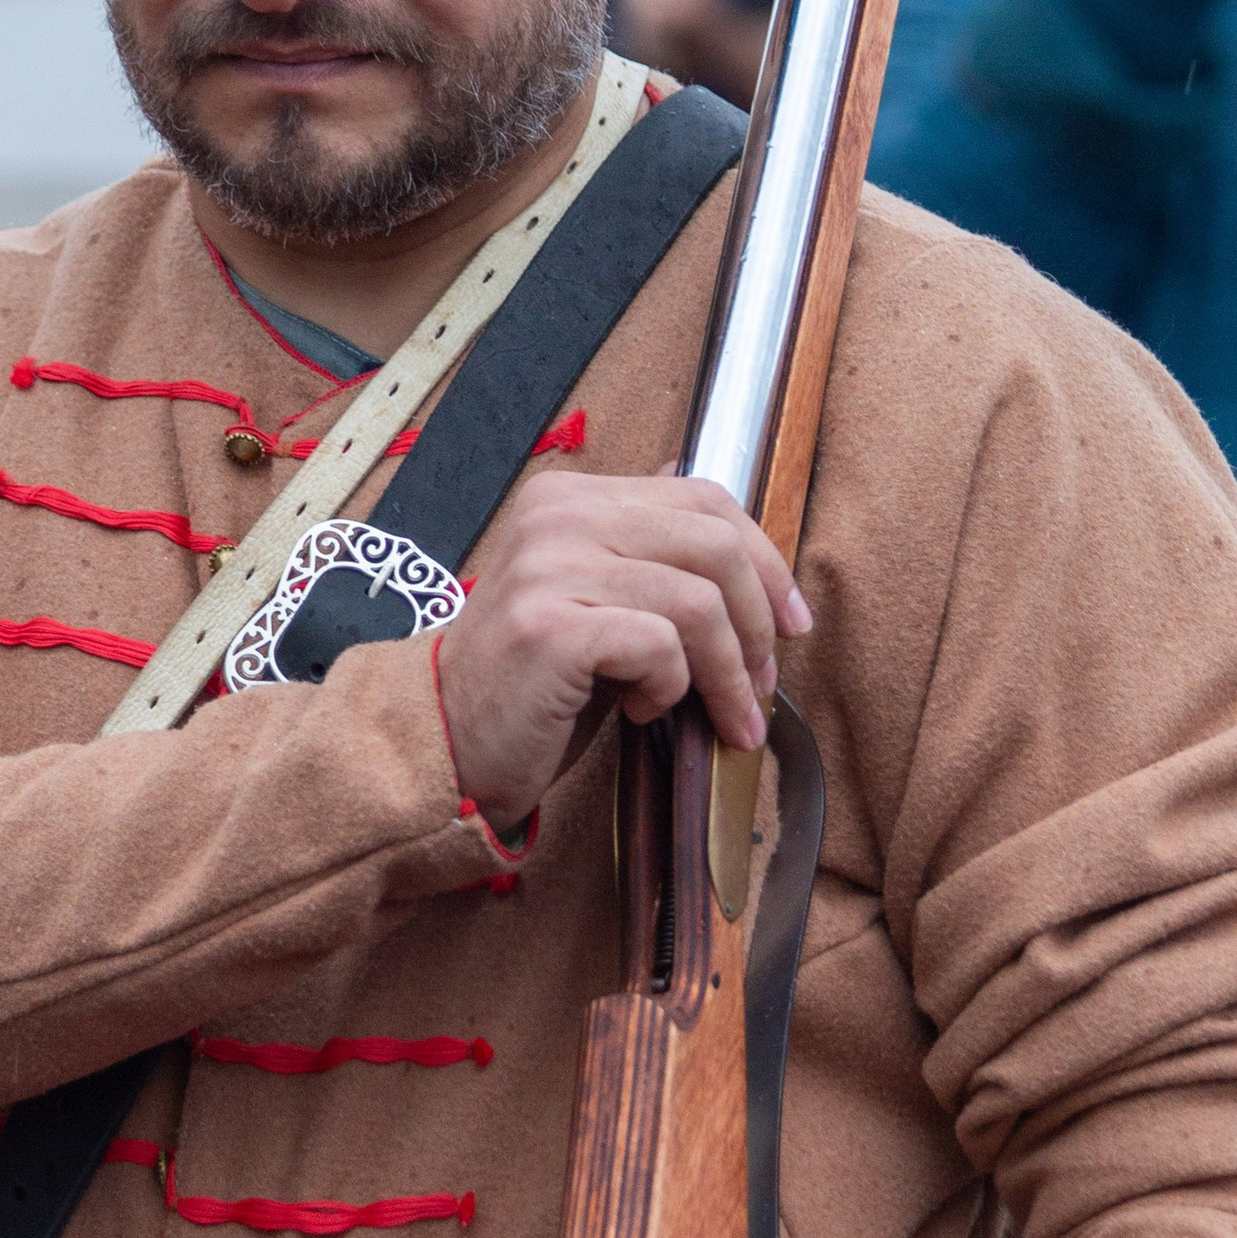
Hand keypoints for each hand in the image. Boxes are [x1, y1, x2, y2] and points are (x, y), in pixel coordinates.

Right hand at [434, 470, 806, 836]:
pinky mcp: (551, 628)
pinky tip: (640, 710)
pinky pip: (660, 646)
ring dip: (727, 672)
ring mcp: (550, 567)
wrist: (445, 740)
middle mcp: (557, 516)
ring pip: (697, 602)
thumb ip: (647, 552)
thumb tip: (728, 519)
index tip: (791, 624)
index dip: (765, 560)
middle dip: (758, 622)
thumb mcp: (594, 599)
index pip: (704, 497)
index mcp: (571, 497)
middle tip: (760, 684)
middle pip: (714, 543)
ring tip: (721, 715)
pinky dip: (671, 688)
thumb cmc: (533, 681)